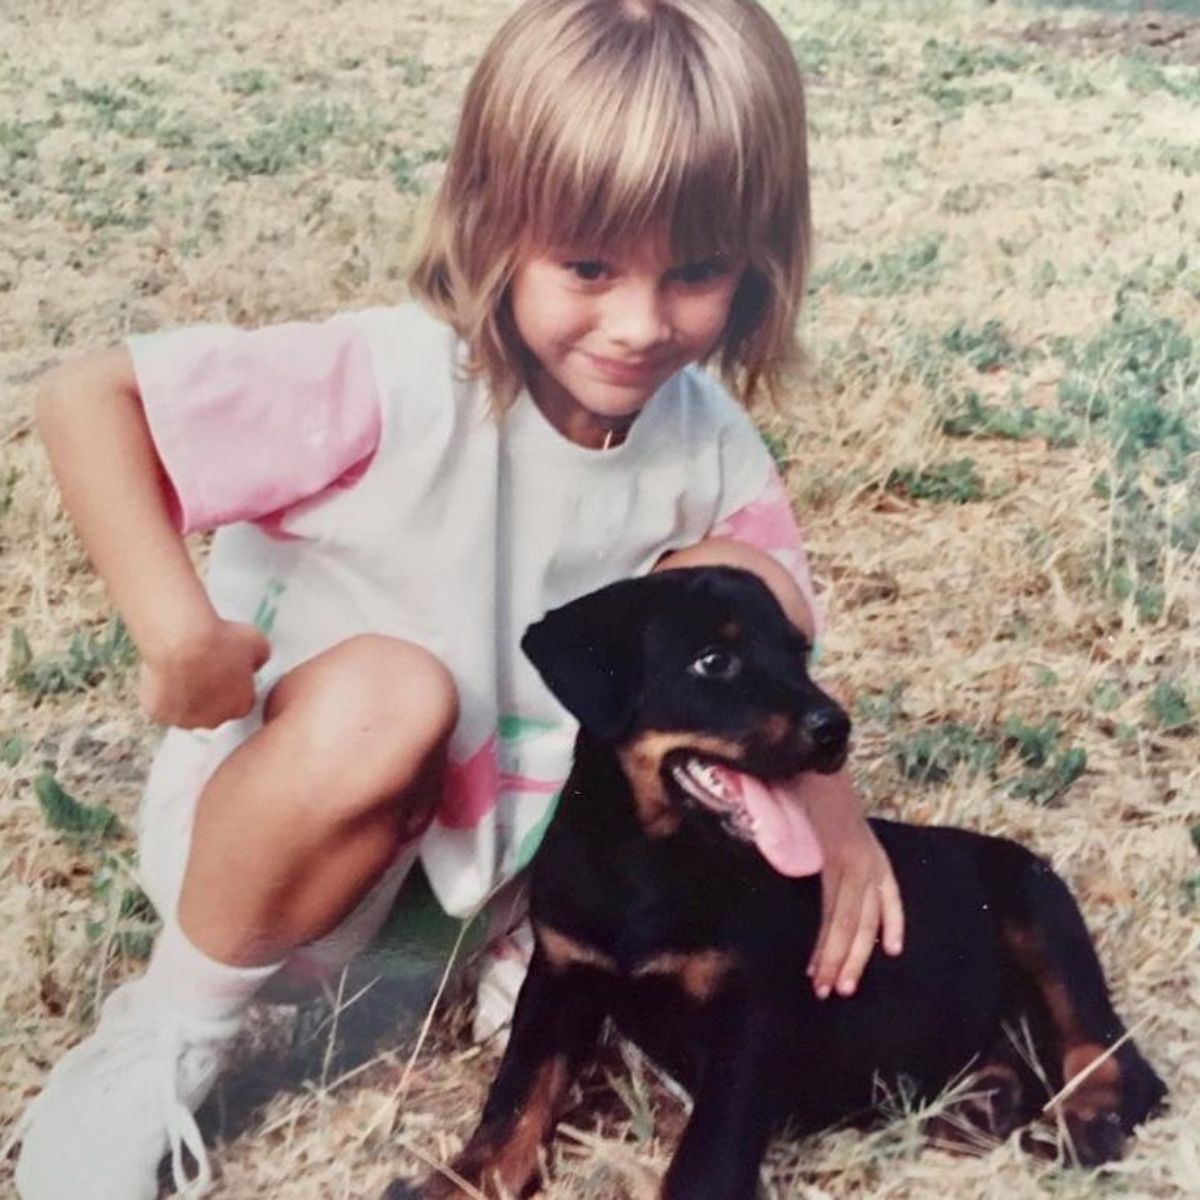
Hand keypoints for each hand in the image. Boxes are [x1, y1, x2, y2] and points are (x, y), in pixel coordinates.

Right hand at [138, 618, 270, 728]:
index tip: (229, 672)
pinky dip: (162, 693)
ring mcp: (184, 719)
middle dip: (212, 694)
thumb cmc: (218, 642)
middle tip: (206, 669)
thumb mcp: (258, 643)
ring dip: (187, 696)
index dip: (235, 685)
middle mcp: (214, 720)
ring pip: (186, 710)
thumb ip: (259, 658)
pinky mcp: (158, 713)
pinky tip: (166, 673)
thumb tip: (257, 658)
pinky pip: (161, 705)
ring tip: (184, 669)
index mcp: (241, 706)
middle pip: (215, 711)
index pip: (242, 702)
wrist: (182, 643)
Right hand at [798, 771, 903, 998]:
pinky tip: (819, 961)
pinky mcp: (839, 858)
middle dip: (853, 958)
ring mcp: (856, 860)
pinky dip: (826, 938)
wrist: (812, 758)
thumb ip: (837, 845)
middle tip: (838, 990)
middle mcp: (870, 861)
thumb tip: (828, 861)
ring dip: (836, 958)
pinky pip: (833, 908)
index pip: (888, 897)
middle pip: (867, 920)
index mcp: (871, 851)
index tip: (891, 952)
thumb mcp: (835, 822)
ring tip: (824, 986)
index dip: (892, 924)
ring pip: (850, 922)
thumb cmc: (817, 787)